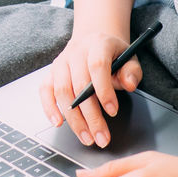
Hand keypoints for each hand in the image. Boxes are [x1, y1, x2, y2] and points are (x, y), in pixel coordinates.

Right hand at [39, 30, 142, 148]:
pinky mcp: (51, 72)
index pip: (97, 66)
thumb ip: (131, 72)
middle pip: (79, 84)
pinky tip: (58, 123)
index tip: (112, 111)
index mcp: (97, 44)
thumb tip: (129, 85)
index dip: (104, 90)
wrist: (93, 39)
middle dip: (91, 116)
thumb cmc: (112, 53)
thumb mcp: (129, 58)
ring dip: (74, 118)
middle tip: (101, 137)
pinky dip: (49, 107)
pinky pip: (45, 90)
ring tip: (86, 137)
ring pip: (62, 91)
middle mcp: (76, 52)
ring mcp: (61, 62)